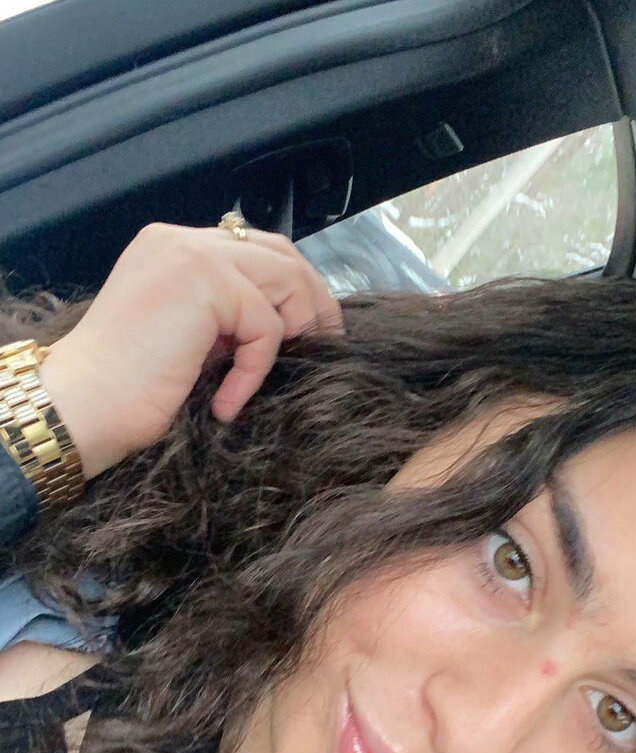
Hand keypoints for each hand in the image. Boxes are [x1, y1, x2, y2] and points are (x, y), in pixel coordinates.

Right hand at [38, 221, 342, 479]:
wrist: (84, 407)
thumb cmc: (130, 390)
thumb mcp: (190, 339)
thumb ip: (227, 316)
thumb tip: (291, 323)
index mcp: (174, 248)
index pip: (256, 251)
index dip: (293, 289)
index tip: (311, 333)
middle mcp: (182, 239)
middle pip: (280, 253)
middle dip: (313, 299)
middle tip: (327, 345)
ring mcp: (192, 254)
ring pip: (285, 279)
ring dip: (295, 330)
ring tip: (278, 374)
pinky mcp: (205, 282)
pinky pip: (266, 325)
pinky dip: (256, 370)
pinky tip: (227, 402)